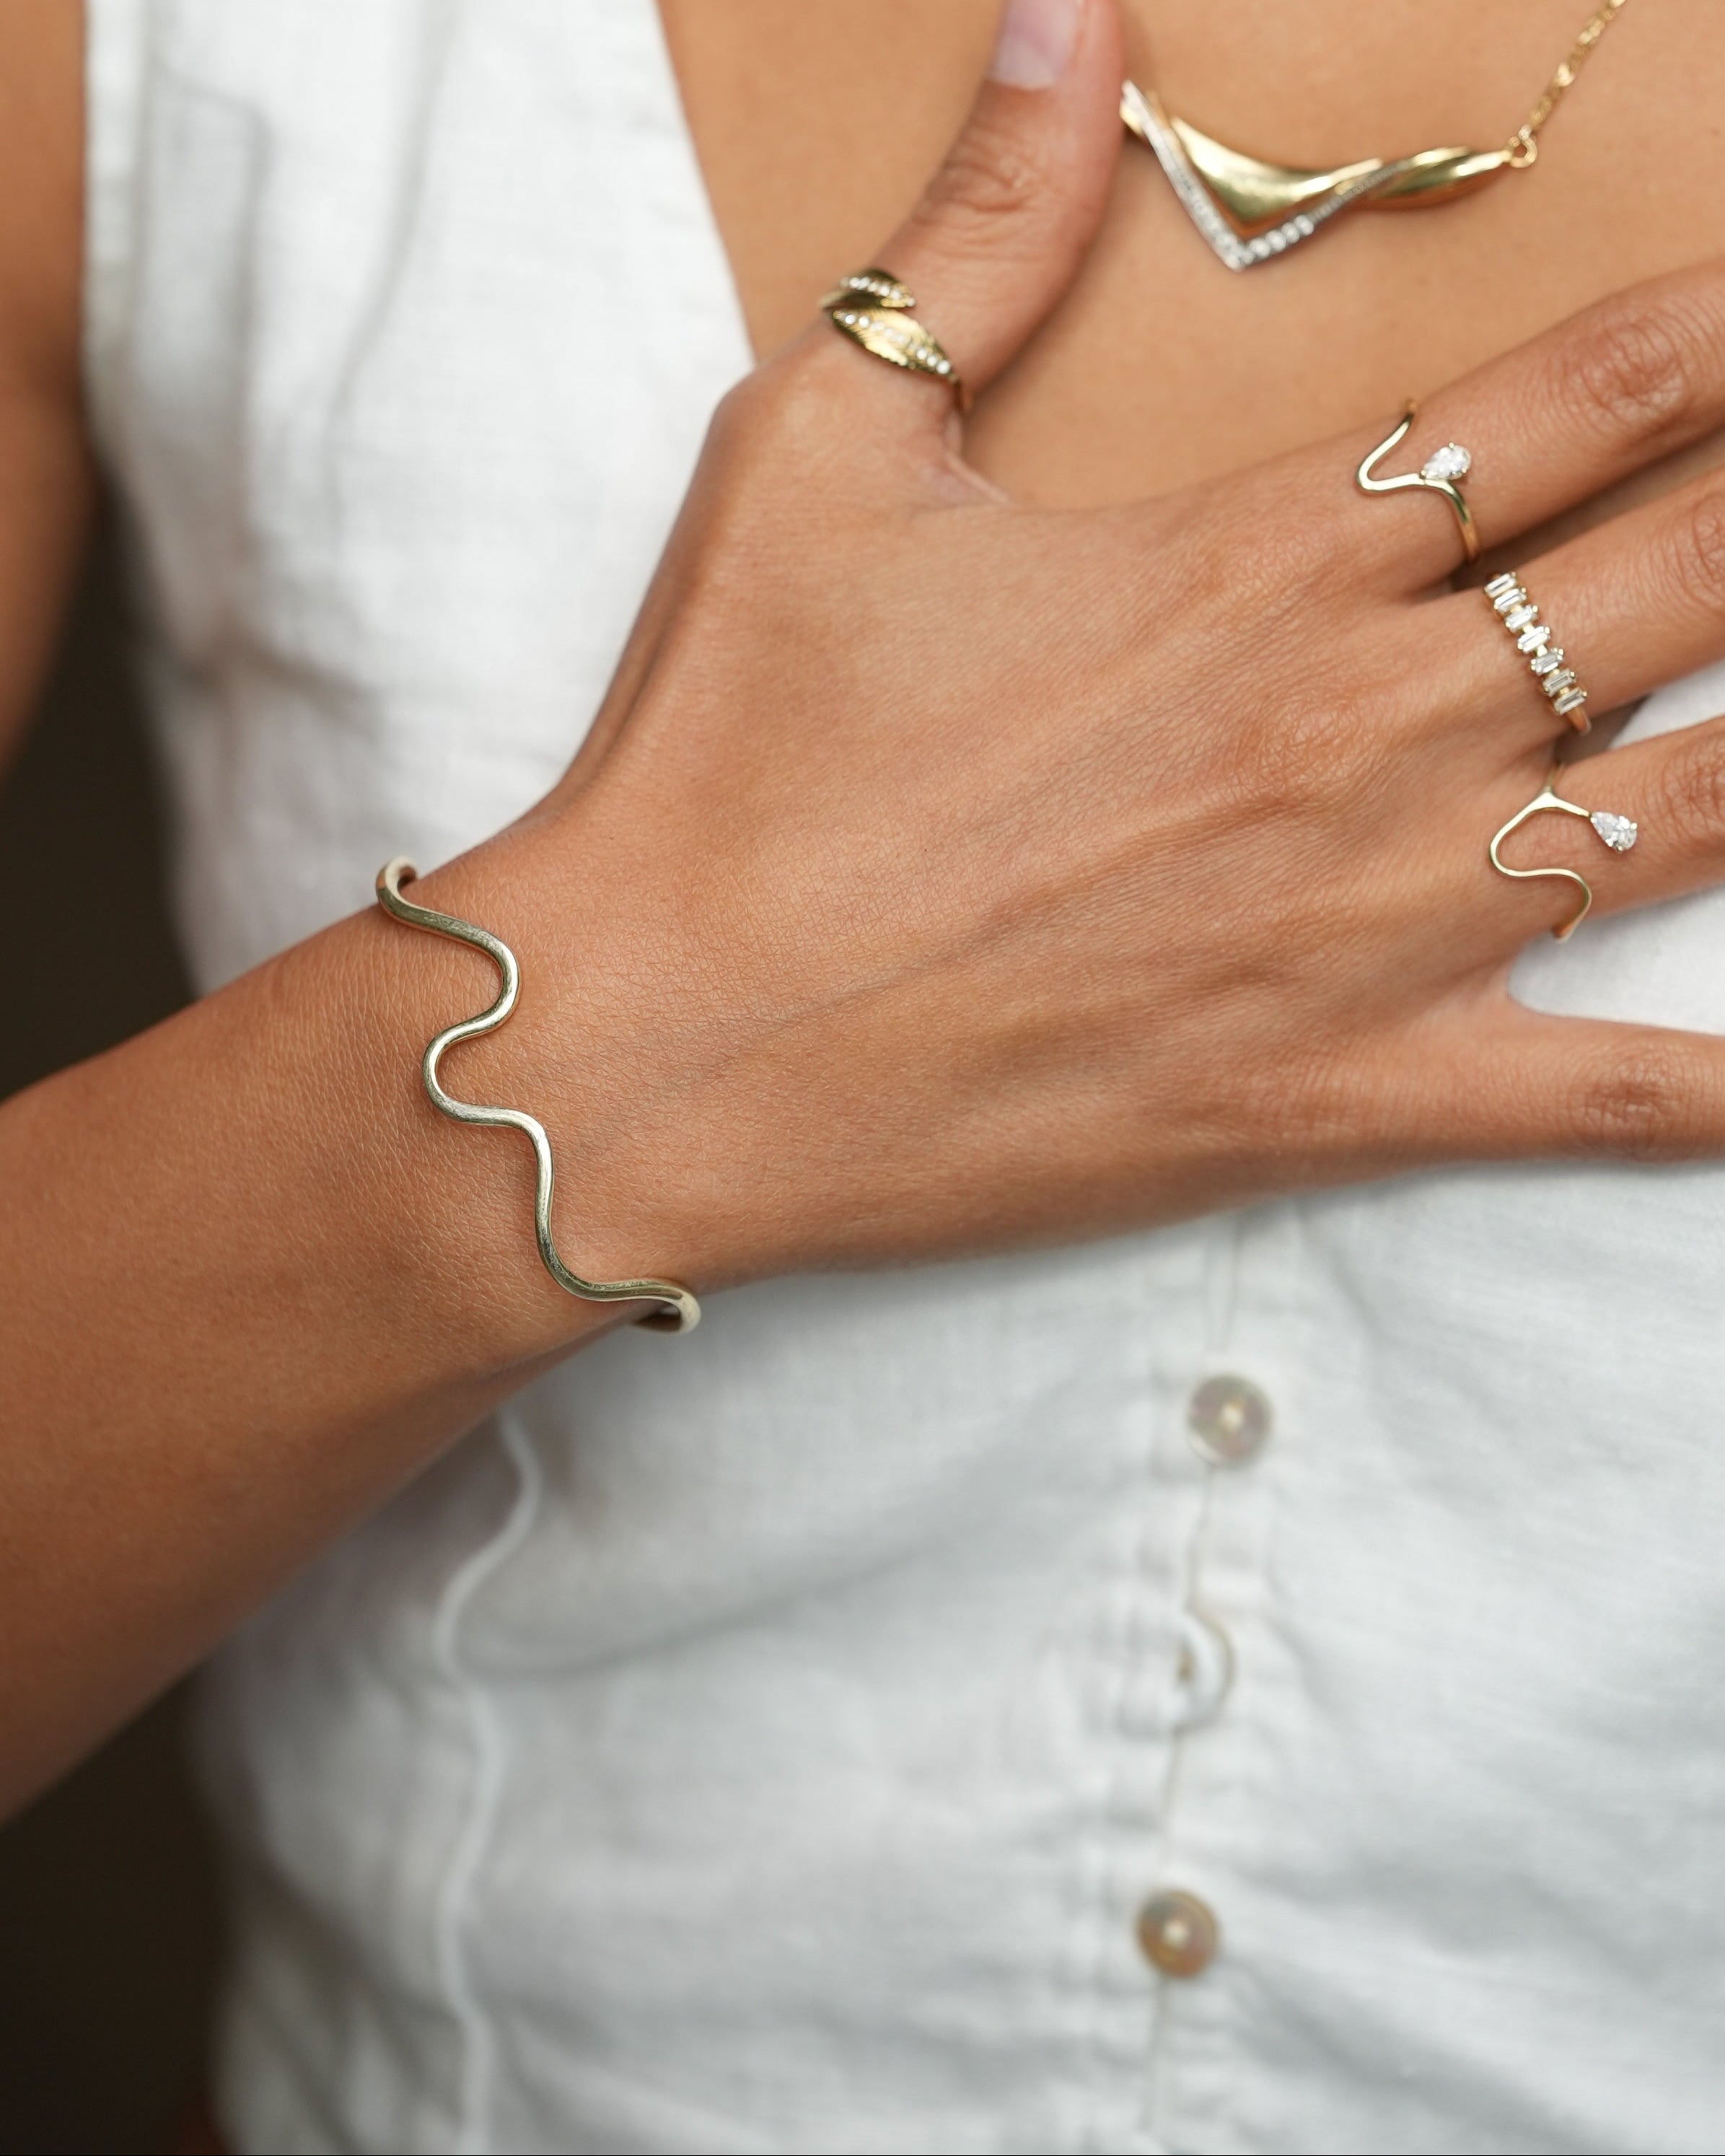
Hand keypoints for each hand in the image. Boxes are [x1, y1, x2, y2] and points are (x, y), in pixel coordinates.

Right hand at [447, 0, 1724, 1302]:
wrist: (667, 1044)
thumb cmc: (734, 753)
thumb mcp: (829, 445)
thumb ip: (990, 233)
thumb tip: (1073, 16)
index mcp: (1263, 559)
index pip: (1589, 399)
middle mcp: (1362, 726)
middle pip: (1691, 578)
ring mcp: (1370, 924)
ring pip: (1699, 812)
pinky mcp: (1334, 1094)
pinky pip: (1595, 1100)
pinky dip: (1711, 1093)